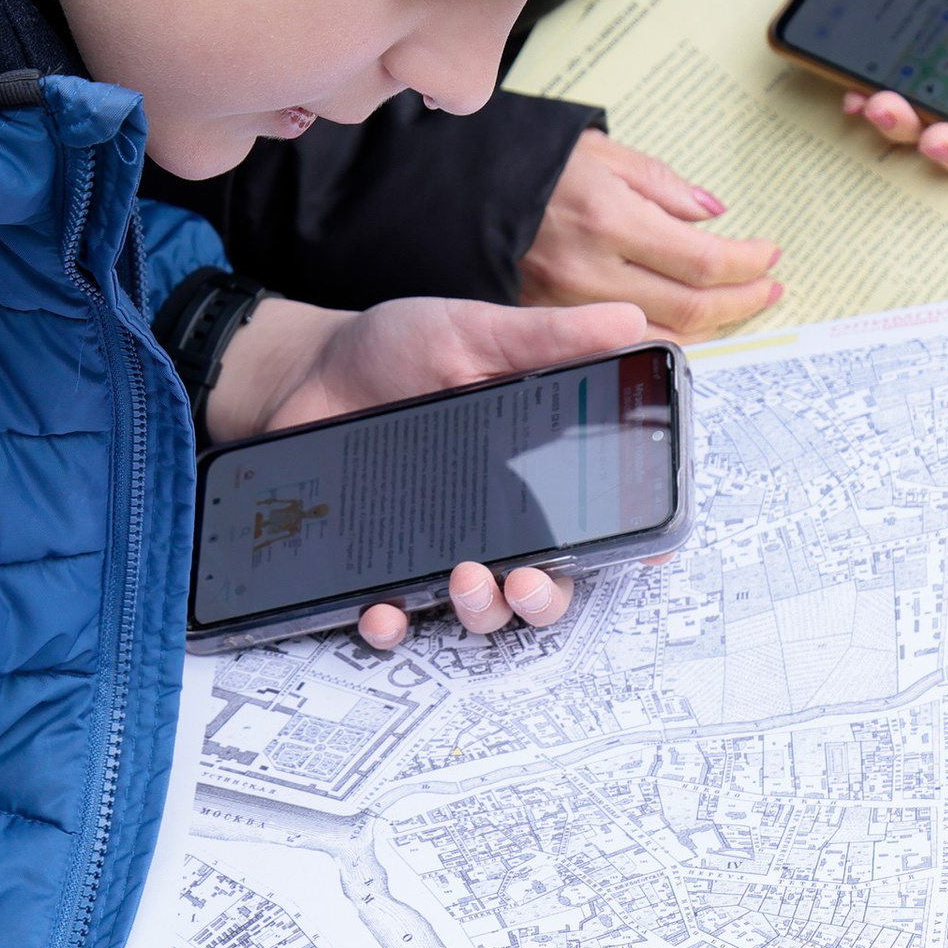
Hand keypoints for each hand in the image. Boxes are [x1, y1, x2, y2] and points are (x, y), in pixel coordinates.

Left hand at [205, 289, 648, 649]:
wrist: (304, 367)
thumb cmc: (398, 348)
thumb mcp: (473, 332)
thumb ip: (547, 338)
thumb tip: (632, 322)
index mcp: (532, 470)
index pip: (594, 521)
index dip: (627, 545)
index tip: (643, 555)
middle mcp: (492, 518)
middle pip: (543, 585)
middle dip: (544, 598)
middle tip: (526, 580)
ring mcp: (434, 546)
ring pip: (478, 610)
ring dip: (482, 612)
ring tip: (465, 580)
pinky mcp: (374, 563)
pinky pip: (392, 615)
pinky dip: (391, 625)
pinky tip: (383, 612)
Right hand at [518, 129, 782, 337]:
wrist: (464, 192)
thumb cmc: (533, 165)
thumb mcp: (602, 153)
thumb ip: (663, 185)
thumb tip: (711, 215)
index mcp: (610, 220)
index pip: (702, 259)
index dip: (746, 263)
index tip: (767, 256)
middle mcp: (591, 271)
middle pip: (692, 305)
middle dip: (742, 299)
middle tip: (768, 287)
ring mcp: (570, 305)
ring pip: (664, 334)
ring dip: (713, 325)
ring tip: (738, 305)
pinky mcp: (553, 322)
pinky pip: (623, 342)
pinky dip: (666, 336)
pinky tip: (688, 322)